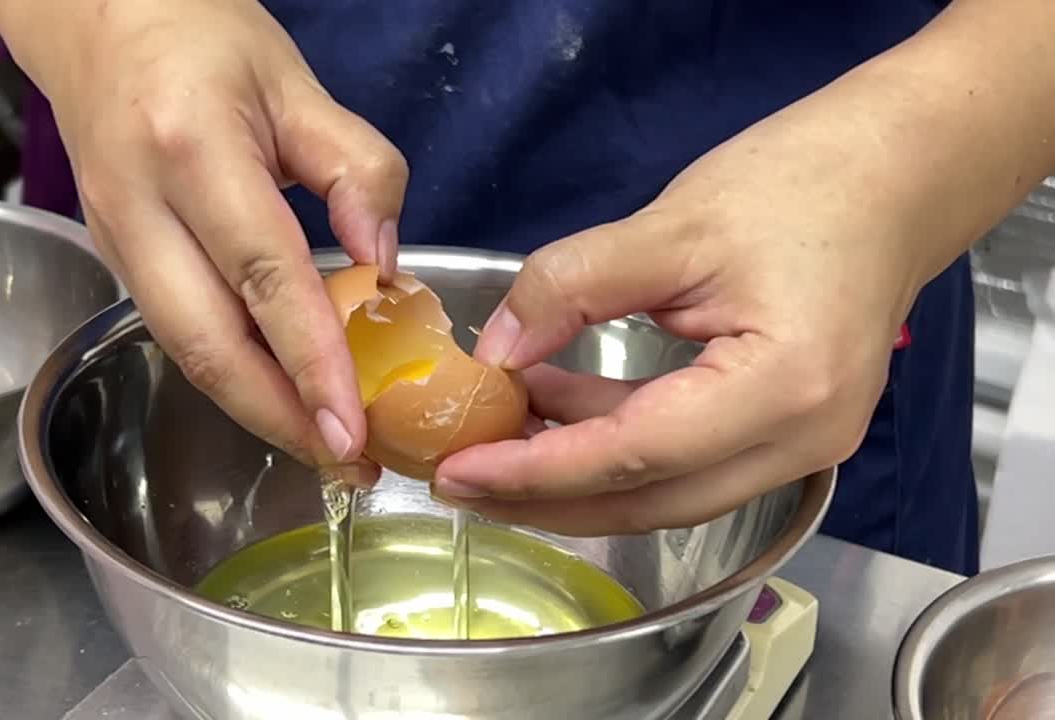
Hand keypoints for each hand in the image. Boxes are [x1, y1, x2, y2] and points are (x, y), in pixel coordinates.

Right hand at [0, 0, 406, 469]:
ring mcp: (116, 238)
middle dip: (277, 418)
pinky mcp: (114, 258)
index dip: (311, 358)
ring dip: (256, 410)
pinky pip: (177, 331)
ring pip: (185, 350)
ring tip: (325, 445)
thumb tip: (385, 264)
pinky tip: (281, 396)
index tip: (354, 424)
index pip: (262, 272)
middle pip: (205, 341)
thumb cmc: (199, 37)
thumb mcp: (295, 82)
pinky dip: (232, 376)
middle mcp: (140, 206)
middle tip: (347, 461)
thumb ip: (356, 169)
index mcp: (192, 148)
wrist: (94, 18)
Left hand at [432, 84, 942, 534]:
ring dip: (576, 478)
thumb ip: (575, 286)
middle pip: (650, 500)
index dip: (538, 471)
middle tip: (457, 481)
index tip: (459, 472)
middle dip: (546, 498)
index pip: (635, 456)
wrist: (897, 174)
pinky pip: (687, 460)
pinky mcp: (787, 432)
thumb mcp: (675, 224)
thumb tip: (495, 349)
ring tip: (492, 444)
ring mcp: (802, 446)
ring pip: (666, 492)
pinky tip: (557, 411)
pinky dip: (616, 447)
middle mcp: (802, 441)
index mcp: (784, 389)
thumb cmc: (804, 183)